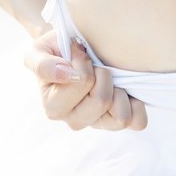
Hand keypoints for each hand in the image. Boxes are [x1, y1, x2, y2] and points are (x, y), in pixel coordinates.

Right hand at [23, 29, 147, 130]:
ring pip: (121, 117)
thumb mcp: (38, 51)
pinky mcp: (119, 123)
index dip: (83, 62)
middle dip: (102, 75)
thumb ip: (43, 65)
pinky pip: (137, 122)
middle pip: (101, 101)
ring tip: (108, 79)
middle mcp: (75, 121)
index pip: (82, 83)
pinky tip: (124, 90)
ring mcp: (98, 124)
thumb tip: (68, 75)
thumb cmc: (56, 52)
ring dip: (119, 90)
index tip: (76, 55)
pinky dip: (136, 104)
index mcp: (53, 107)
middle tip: (94, 67)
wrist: (74, 53)